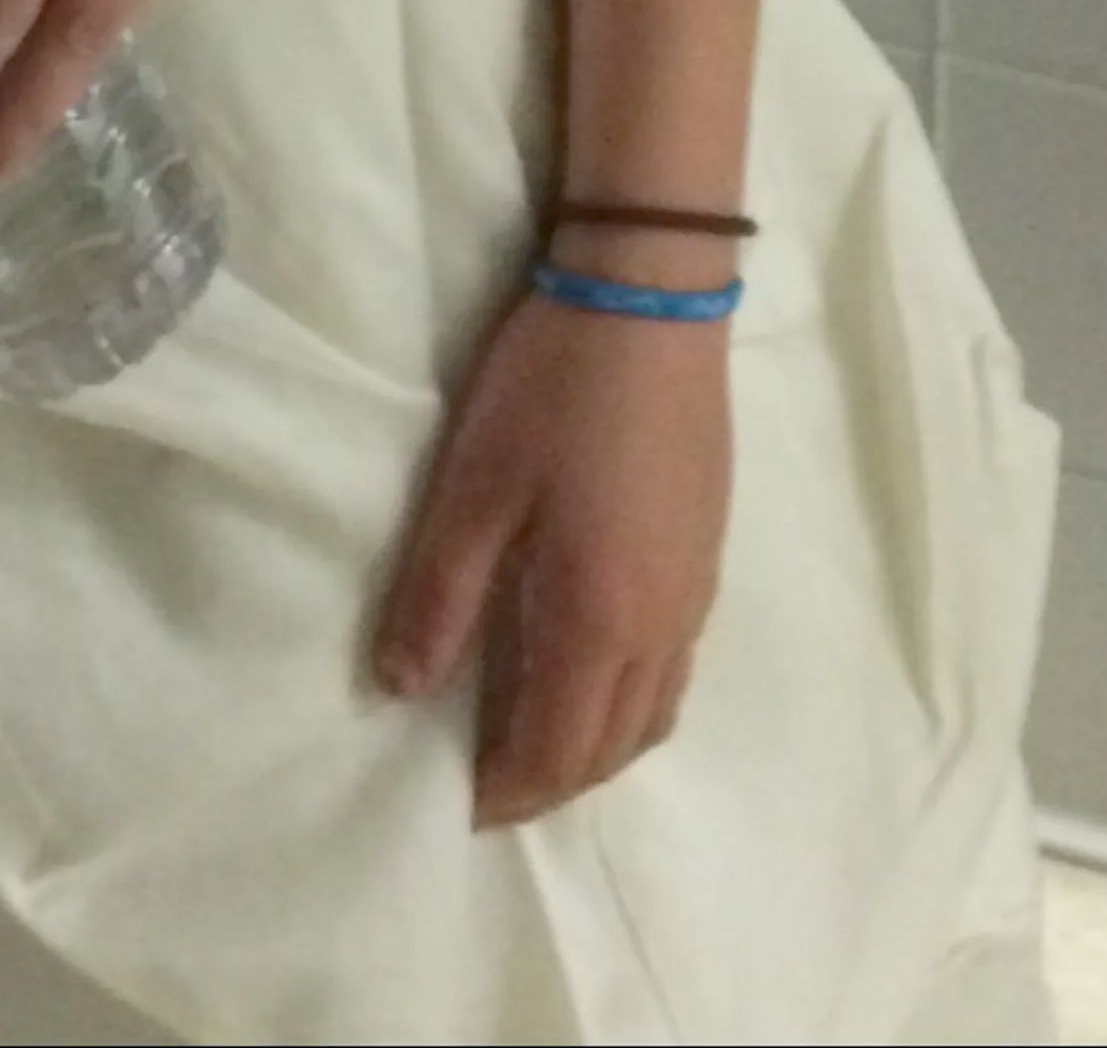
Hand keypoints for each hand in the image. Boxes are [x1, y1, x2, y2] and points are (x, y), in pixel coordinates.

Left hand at [371, 292, 734, 825]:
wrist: (651, 297)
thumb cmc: (552, 387)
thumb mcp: (474, 485)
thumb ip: (438, 594)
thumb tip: (399, 691)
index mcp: (600, 621)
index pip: (555, 753)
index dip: (504, 793)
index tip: (452, 808)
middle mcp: (661, 629)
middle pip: (610, 751)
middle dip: (548, 783)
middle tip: (483, 782)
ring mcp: (695, 594)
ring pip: (652, 718)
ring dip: (594, 750)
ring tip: (532, 738)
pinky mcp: (706, 557)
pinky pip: (673, 672)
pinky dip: (630, 704)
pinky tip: (590, 666)